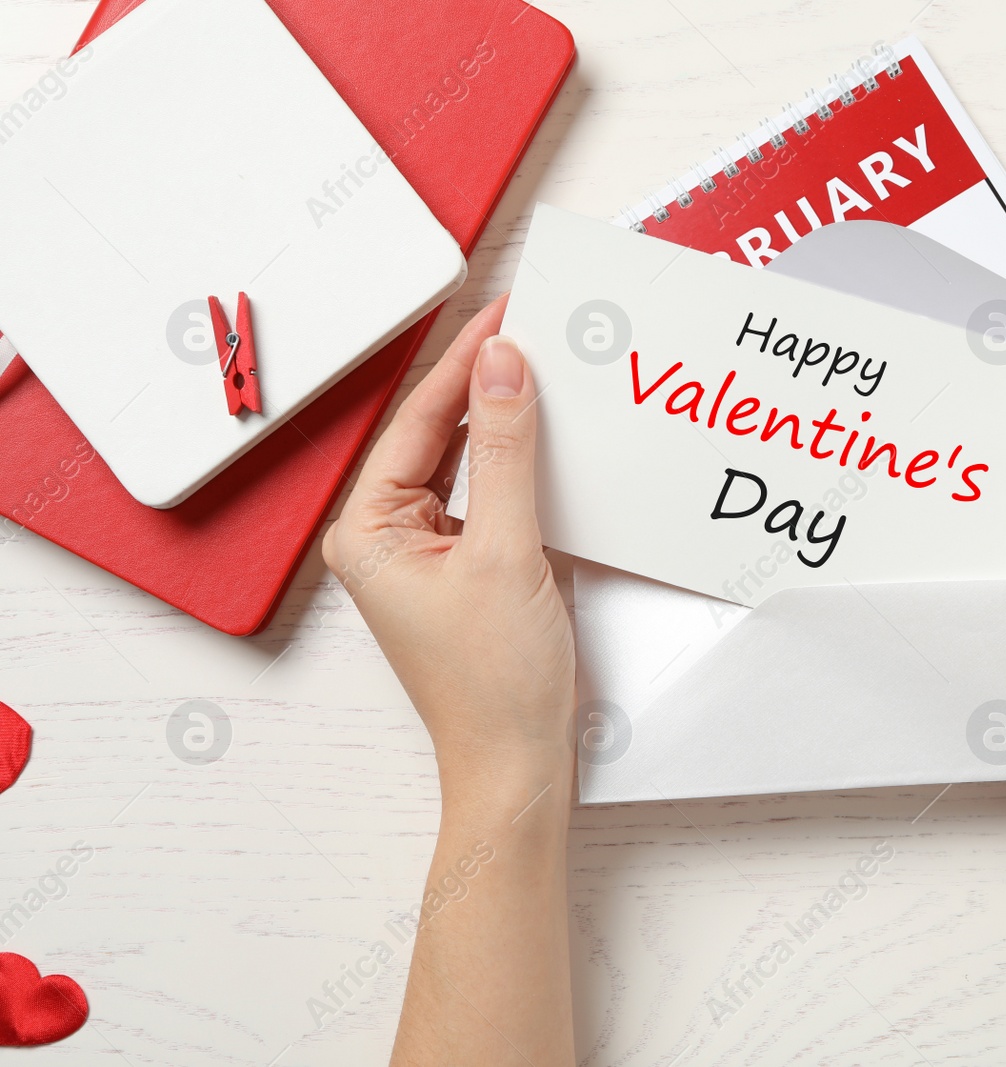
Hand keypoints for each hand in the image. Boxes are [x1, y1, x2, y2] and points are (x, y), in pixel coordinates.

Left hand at [325, 297, 577, 1066]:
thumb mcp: (504, 550)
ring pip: (468, 464)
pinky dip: (522, 467)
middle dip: (488, 384)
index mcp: (369, 531)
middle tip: (536, 326)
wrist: (519, 767)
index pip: (421, 422)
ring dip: (509, 422)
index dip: (468, 362)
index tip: (508, 312)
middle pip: (440, 436)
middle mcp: (389, 538)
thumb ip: (505, 453)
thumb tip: (504, 367)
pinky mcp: (468, 571)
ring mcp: (429, 556)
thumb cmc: (495, 683)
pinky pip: (491, 498)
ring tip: (549, 368)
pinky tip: (553, 439)